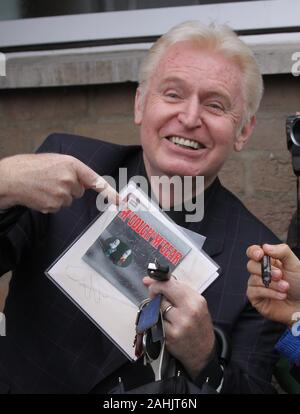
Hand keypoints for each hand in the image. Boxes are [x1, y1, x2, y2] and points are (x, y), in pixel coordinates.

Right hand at [0, 153, 118, 212]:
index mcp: (71, 164)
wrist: (11, 178)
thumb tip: (87, 182)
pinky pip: (59, 207)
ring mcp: (62, 194)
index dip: (109, 191)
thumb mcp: (55, 160)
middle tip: (53, 181)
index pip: (95, 180)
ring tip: (45, 187)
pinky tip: (41, 195)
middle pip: (80, 191)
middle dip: (70, 188)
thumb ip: (74, 170)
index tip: (119, 201)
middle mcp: (69, 179)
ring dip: (60, 196)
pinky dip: (51, 203)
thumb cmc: (32, 167)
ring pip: (69, 200)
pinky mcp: (54, 206)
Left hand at [143, 276, 214, 379]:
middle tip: (155, 296)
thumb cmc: (198, 325)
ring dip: (156, 307)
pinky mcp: (169, 335)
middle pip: (161, 293)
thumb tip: (149, 280)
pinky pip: (155, 321)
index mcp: (196, 300)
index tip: (153, 283)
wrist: (203, 353)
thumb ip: (174, 290)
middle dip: (154, 292)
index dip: (158, 282)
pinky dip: (156, 320)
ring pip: (157, 307)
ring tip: (166, 313)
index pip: (171, 284)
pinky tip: (165, 324)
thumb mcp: (194, 304)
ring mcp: (179, 324)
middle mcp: (189, 311)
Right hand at [246, 243, 299, 325]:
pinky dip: (270, 293)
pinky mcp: (255, 298)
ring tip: (286, 288)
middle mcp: (260, 271)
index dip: (253, 252)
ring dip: (273, 284)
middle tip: (280, 275)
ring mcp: (256, 285)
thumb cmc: (299, 283)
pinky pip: (255, 291)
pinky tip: (281, 295)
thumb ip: (282, 251)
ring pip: (254, 279)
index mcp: (268, 261)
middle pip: (251, 265)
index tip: (260, 255)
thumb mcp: (295, 264)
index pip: (253, 252)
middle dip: (266, 271)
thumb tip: (265, 247)